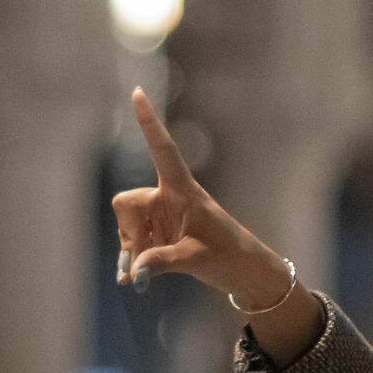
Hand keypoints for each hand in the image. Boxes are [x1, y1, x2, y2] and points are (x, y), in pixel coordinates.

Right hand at [112, 90, 321, 361]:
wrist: (244, 272)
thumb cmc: (228, 257)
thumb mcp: (195, 259)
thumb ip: (162, 262)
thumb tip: (134, 270)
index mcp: (185, 191)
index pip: (164, 151)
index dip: (150, 123)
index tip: (138, 93)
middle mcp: (170, 198)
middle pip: (129, 202)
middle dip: (128, 231)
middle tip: (138, 262)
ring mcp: (162, 216)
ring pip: (128, 224)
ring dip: (130, 249)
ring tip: (142, 275)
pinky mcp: (158, 234)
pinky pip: (133, 242)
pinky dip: (132, 260)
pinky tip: (132, 280)